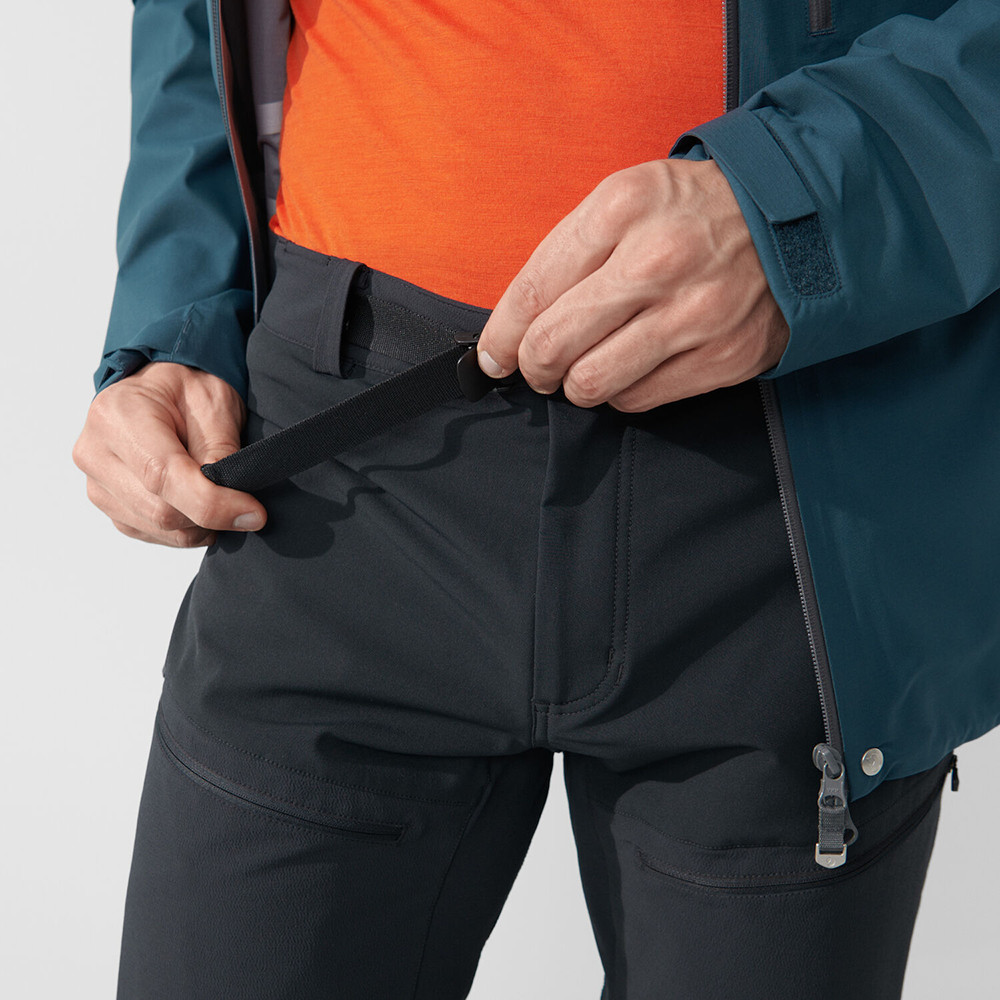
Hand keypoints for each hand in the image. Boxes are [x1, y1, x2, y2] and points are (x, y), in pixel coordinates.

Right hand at [72, 361, 266, 546]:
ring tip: (218, 494)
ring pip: (158, 528)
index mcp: (118, 415)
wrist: (159, 389)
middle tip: (243, 501)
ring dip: (200, 524)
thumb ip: (221, 452)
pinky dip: (184, 528)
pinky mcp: (108, 505)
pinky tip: (196, 503)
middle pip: (160, 510)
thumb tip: (234, 503)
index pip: (162, 476)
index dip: (212, 503)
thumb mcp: (214, 404)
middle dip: (211, 513)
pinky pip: (151, 533)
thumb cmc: (186, 389)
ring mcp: (96, 483)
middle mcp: (96, 452)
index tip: (253, 513)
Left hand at [476, 158, 788, 410]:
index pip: (533, 292)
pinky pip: (636, 399)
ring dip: (574, 385)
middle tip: (537, 368)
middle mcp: (657, 261)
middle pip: (552, 345)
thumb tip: (514, 323)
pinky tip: (630, 368)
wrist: (797, 216)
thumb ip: (569, 253)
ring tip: (582, 369)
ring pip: (590, 383)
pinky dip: (620, 393)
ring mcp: (693, 313)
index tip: (493, 356)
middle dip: (532, 367)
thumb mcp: (628, 198)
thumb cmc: (693, 212)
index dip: (501, 336)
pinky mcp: (721, 356)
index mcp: (622, 209)